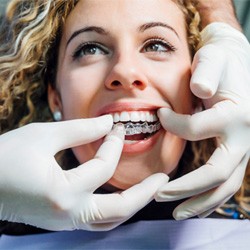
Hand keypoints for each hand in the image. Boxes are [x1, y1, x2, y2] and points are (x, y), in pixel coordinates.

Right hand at [0, 115, 167, 230]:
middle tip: (163, 178)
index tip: (116, 128)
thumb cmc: (5, 156)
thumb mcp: (43, 135)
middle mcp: (68, 214)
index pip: (103, 167)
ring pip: (109, 222)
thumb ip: (80, 130)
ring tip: (148, 189)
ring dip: (132, 204)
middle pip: (119, 210)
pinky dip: (114, 208)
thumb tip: (108, 124)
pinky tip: (120, 195)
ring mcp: (65, 222)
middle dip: (144, 193)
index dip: (113, 144)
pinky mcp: (61, 221)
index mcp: (63, 192)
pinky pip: (97, 221)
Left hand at [155, 23, 249, 218]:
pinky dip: (210, 196)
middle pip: (217, 173)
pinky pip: (226, 180)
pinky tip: (194, 204)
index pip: (196, 130)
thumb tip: (200, 90)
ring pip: (225, 185)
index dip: (173, 124)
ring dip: (200, 202)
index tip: (158, 115)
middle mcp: (245, 136)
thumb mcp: (213, 59)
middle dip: (187, 188)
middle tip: (159, 195)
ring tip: (177, 213)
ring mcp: (243, 147)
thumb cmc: (220, 61)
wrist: (235, 62)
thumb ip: (207, 73)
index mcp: (237, 114)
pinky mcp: (236, 151)